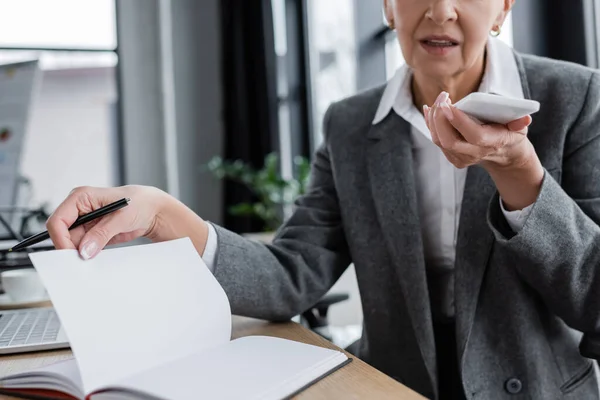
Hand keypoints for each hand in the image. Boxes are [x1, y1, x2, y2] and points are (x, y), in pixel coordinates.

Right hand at [47, 186, 170, 258]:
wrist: (153, 211)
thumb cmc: (140, 203)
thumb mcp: (121, 218)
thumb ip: (101, 234)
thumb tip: (84, 250)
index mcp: (81, 197)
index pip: (58, 220)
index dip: (60, 238)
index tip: (71, 254)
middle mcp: (79, 209)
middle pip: (63, 234)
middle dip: (71, 249)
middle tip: (81, 262)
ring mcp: (85, 222)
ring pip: (72, 243)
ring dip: (80, 253)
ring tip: (93, 257)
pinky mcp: (92, 233)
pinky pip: (83, 247)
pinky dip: (87, 254)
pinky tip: (96, 256)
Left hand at [423, 91, 533, 169]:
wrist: (504, 154)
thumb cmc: (510, 133)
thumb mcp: (520, 127)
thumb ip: (520, 122)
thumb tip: (524, 119)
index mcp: (493, 143)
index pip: (474, 135)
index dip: (459, 121)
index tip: (448, 104)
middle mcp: (475, 154)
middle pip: (449, 140)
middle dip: (440, 118)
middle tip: (442, 98)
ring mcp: (462, 158)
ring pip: (440, 141)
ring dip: (433, 119)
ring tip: (437, 101)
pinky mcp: (452, 157)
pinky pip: (437, 140)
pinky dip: (431, 124)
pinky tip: (431, 109)